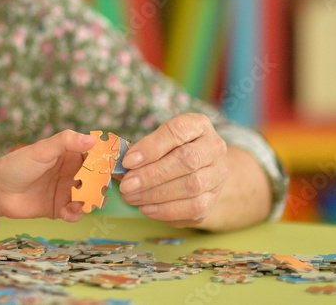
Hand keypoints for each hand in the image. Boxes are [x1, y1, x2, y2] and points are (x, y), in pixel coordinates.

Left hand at [0, 130, 97, 225]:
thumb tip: (92, 139)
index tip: (113, 167)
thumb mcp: (42, 149)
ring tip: (80, 203)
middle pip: (97, 179)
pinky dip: (76, 214)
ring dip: (89, 202)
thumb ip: (66, 142)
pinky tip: (66, 212)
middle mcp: (72, 172)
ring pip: (89, 198)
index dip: (106, 160)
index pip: (95, 155)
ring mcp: (67, 191)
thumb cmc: (18, 164)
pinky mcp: (60, 208)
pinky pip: (76, 213)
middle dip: (100, 186)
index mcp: (70, 154)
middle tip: (98, 190)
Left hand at [117, 113, 227, 227]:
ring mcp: (218, 174)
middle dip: (152, 174)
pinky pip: (194, 207)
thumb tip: (118, 167)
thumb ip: (141, 151)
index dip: (151, 147)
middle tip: (127, 185)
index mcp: (198, 125)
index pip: (177, 131)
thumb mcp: (158, 142)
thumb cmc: (171, 151)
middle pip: (186, 160)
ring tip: (131, 197)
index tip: (128, 161)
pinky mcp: (214, 198)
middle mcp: (214, 147)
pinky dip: (167, 210)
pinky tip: (146, 208)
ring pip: (191, 185)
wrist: (199, 170)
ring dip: (156, 194)